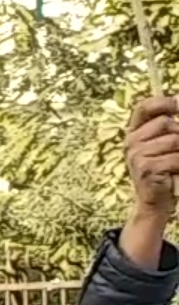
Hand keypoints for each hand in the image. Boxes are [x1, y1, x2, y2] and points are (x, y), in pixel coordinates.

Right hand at [126, 96, 178, 218]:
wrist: (157, 202)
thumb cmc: (167, 171)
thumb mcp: (167, 145)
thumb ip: (171, 127)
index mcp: (135, 132)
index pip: (145, 107)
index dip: (164, 102)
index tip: (178, 104)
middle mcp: (131, 141)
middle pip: (166, 123)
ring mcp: (136, 155)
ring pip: (175, 141)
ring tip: (178, 164)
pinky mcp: (145, 168)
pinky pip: (175, 158)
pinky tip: (175, 174)